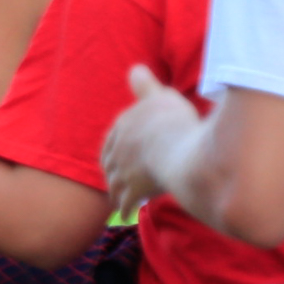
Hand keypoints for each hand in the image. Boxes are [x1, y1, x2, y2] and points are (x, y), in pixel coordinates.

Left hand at [104, 64, 206, 215]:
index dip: (116, 147)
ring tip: (116, 199)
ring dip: (115, 190)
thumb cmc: (172, 120)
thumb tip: (135, 68)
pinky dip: (124, 207)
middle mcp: (117, 148)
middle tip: (114, 178)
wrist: (174, 148)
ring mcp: (123, 171)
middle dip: (112, 170)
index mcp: (122, 126)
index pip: (114, 138)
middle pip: (110, 162)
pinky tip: (122, 214)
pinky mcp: (133, 190)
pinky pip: (125, 201)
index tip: (117, 154)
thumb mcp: (160, 96)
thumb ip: (146, 86)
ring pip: (114, 183)